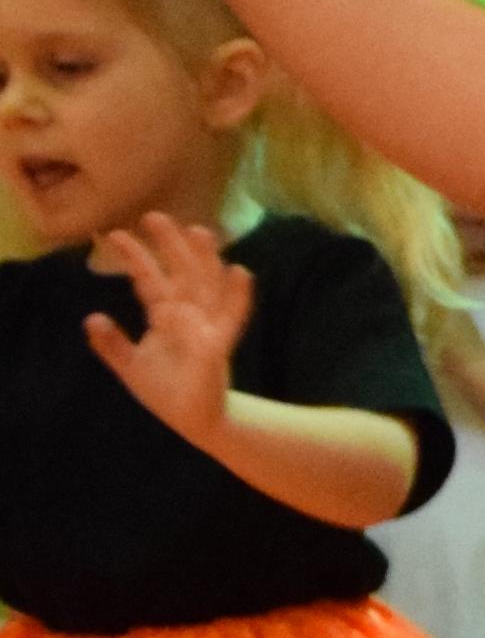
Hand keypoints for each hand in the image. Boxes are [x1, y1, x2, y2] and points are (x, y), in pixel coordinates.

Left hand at [84, 210, 251, 447]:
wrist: (195, 421)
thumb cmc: (167, 392)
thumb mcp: (132, 368)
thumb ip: (112, 345)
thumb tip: (91, 318)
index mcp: (165, 317)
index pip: (149, 282)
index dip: (135, 259)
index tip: (115, 235)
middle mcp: (188, 315)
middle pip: (180, 274)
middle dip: (170, 246)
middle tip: (154, 216)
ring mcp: (206, 328)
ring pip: (205, 287)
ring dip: (205, 261)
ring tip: (201, 232)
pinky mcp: (218, 346)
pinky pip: (229, 319)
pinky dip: (236, 297)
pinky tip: (240, 273)